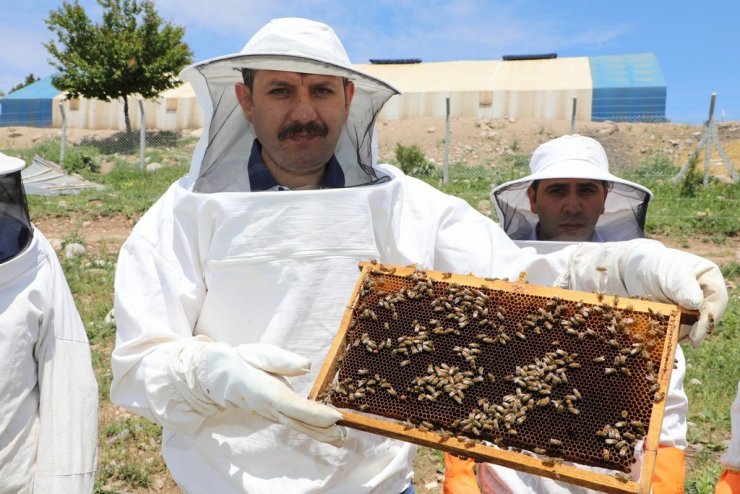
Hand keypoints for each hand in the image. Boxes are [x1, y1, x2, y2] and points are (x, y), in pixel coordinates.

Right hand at [205, 342, 345, 445]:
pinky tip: (324, 431)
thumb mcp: (260, 354)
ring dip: (319, 433)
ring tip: (340, 439)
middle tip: (344, 435)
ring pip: (298, 426)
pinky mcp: (274, 414)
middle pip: (299, 422)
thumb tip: (307, 366)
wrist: (218, 377)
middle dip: (323, 430)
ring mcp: (271, 414)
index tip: (335, 416)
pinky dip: (311, 429)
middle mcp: (270, 408)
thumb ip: (282, 361)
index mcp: (267, 391)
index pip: (294, 405)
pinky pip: (294, 423)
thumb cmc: (242, 362)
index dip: (315, 413)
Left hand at [565, 240, 727, 345]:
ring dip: (674, 334)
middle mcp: (704, 298)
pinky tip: (652, 337)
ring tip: (657, 332)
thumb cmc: (653, 264)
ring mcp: (689, 311)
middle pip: (704, 321)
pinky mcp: (674, 320)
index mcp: (710, 281)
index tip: (696, 337)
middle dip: (689, 331)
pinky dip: (664, 336)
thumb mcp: (669, 271)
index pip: (716, 303)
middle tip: (673, 336)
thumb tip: (696, 303)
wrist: (630, 270)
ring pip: (688, 330)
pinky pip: (673, 332)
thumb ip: (682, 285)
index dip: (708, 321)